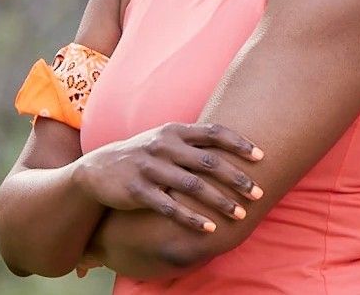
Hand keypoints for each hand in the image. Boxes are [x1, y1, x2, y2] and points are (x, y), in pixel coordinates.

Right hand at [72, 121, 264, 232]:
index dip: (239, 144)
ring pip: (192, 186)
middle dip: (236, 178)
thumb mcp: (166, 140)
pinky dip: (191, 218)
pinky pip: (169, 207)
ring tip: (240, 214)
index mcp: (175, 131)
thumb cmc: (144, 155)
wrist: (98, 170)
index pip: (214, 133)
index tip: (261, 156)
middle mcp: (164, 146)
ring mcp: (150, 168)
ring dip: (220, 201)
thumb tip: (234, 145)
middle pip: (208, 161)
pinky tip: (209, 228)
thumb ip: (194, 142)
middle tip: (258, 192)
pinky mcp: (137, 191)